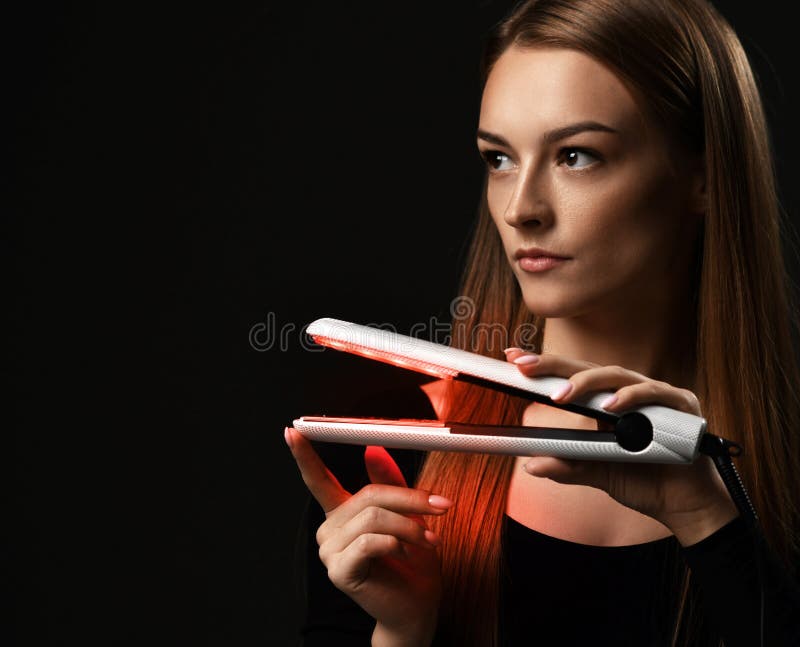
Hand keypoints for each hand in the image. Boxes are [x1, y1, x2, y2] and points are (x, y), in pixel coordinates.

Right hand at [285, 427, 450, 644]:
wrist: (416, 606)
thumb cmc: (412, 563)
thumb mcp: (405, 515)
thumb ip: (388, 482)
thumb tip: (372, 448)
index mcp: (341, 514)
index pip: (318, 480)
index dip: (304, 455)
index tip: (294, 431)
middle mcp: (330, 530)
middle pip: (368, 496)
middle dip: (409, 500)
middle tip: (440, 506)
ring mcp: (330, 552)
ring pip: (373, 517)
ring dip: (410, 525)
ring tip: (429, 539)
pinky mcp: (339, 570)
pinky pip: (370, 541)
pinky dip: (397, 544)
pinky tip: (407, 554)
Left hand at [504, 349, 738, 544]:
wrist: (686, 506)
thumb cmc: (645, 482)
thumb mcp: (599, 473)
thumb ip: (569, 466)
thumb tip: (532, 465)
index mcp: (607, 404)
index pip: (572, 378)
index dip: (545, 366)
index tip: (513, 358)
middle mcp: (629, 393)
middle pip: (588, 370)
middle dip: (554, 365)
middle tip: (524, 365)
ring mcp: (655, 396)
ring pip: (617, 376)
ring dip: (588, 383)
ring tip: (561, 395)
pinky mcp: (681, 405)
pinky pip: (654, 394)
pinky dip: (632, 398)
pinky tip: (612, 408)